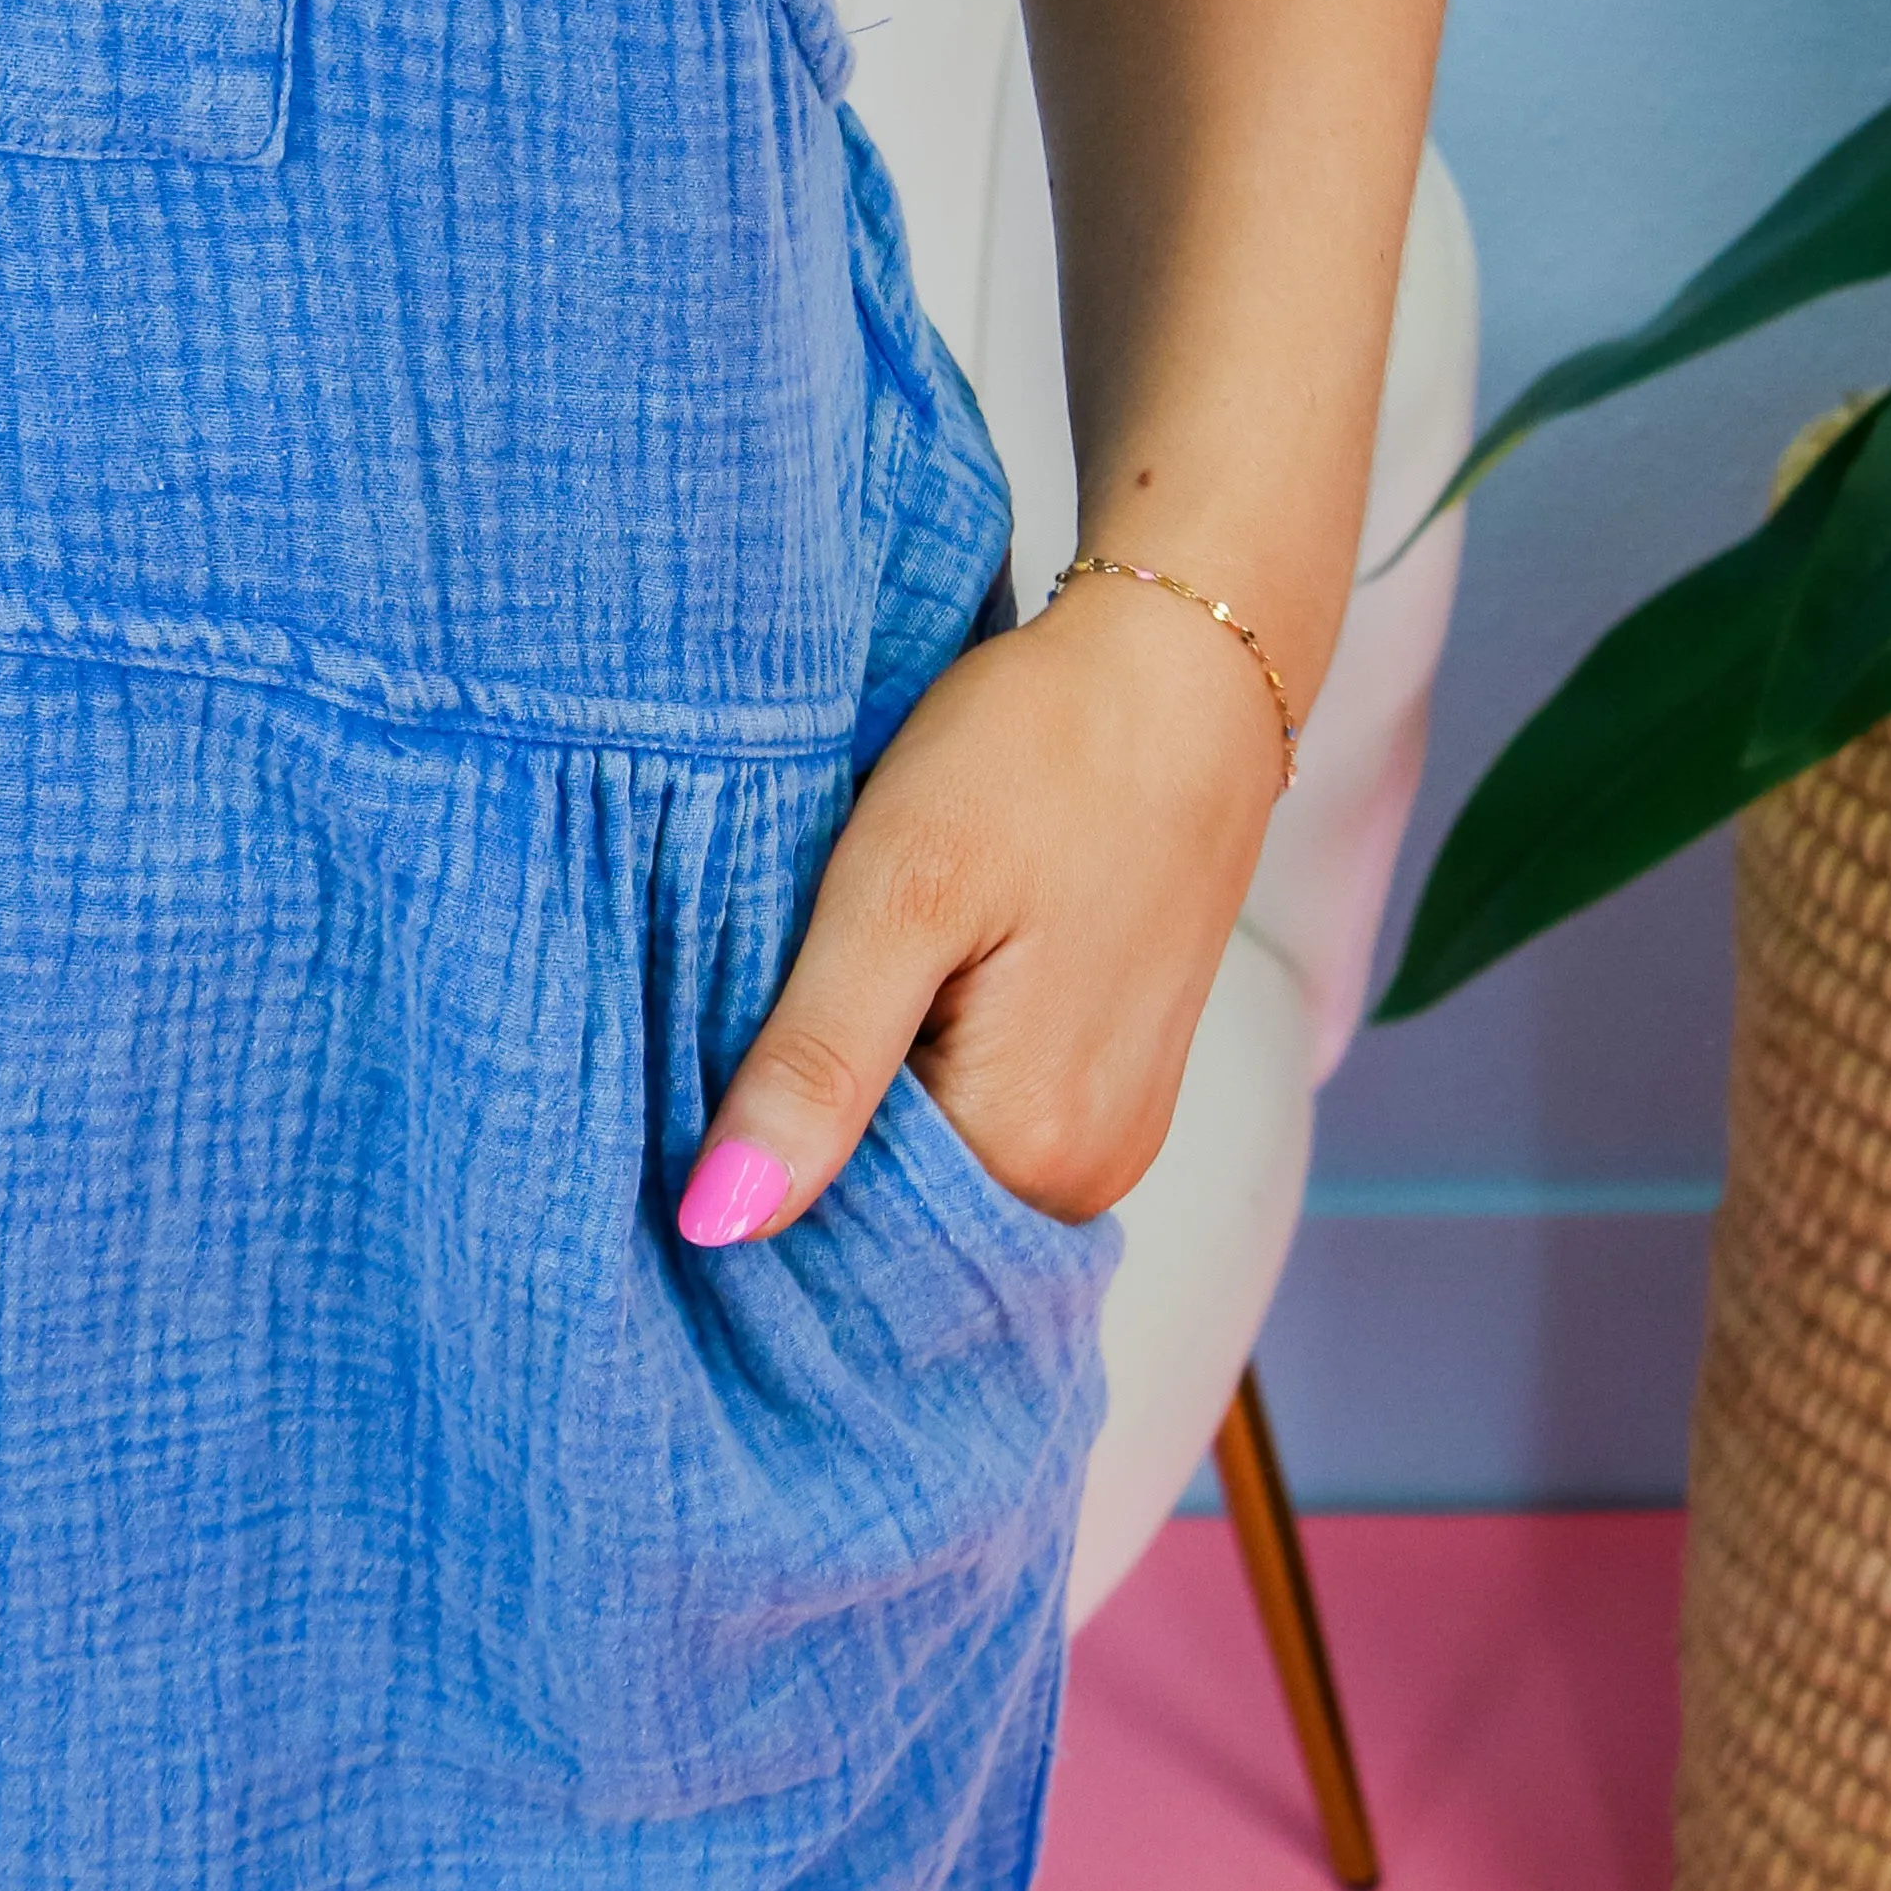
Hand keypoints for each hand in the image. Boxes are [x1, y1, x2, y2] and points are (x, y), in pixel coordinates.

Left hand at [675, 579, 1288, 1243]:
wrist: (1186, 664)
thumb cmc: (1042, 750)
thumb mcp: (895, 891)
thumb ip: (817, 1064)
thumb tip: (721, 1224)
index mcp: (1033, 1148)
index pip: (840, 1226)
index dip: (754, 1160)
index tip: (704, 1063)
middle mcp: (1086, 1174)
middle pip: (893, 1202)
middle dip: (809, 1124)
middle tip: (763, 993)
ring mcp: (1113, 1132)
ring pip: (935, 1155)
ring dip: (866, 1091)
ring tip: (838, 971)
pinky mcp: (1117, 1079)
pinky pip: (988, 1114)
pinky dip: (923, 1062)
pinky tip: (901, 977)